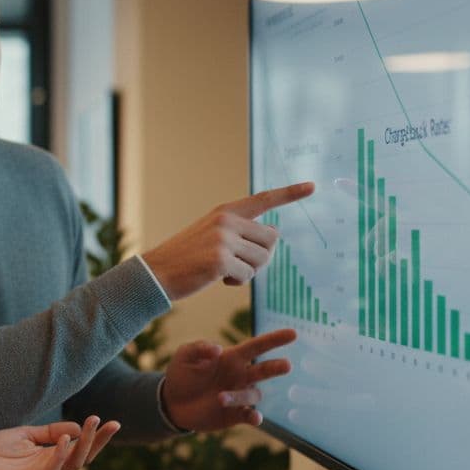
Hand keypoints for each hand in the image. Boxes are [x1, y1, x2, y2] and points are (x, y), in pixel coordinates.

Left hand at [0, 416, 120, 469]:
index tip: (113, 422)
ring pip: (70, 466)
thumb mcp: (25, 435)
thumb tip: (77, 428)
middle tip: (112, 423)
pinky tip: (65, 439)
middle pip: (82, 458)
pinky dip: (59, 455)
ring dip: (83, 445)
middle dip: (98, 441)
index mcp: (50, 459)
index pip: (80, 449)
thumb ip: (49, 432)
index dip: (97, 437)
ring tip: (91, 424)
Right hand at [141, 182, 314, 299]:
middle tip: (238, 265)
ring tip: (224, 272)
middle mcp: (227, 220)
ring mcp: (223, 239)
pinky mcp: (221, 260)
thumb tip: (275, 232)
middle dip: (261, 257)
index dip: (290, 193)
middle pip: (271, 239)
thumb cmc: (187, 258)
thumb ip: (241, 230)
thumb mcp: (212, 235)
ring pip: (262, 259)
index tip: (313, 186)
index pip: (264, 199)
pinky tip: (217, 279)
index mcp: (225, 211)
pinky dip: (236, 283)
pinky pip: (248, 275)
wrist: (157, 273)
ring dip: (248, 272)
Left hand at [162, 329, 296, 429]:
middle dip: (275, 367)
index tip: (293, 334)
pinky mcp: (235, 415)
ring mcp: (240, 396)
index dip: (274, 340)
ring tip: (219, 397)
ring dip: (239, 396)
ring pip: (252, 394)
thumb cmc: (181, 374)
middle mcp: (240, 376)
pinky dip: (255, 416)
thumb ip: (200, 348)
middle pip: (264, 370)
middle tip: (286, 365)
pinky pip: (250, 415)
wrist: (172, 403)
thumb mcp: (185, 355)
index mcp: (232, 358)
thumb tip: (219, 350)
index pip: (257, 346)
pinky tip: (254, 417)